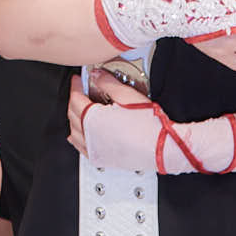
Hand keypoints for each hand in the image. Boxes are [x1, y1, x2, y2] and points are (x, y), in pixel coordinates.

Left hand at [68, 68, 218, 172]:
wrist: (164, 147)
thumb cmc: (149, 125)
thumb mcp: (127, 95)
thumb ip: (107, 82)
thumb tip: (96, 75)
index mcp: (93, 120)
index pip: (75, 99)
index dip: (76, 86)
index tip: (78, 80)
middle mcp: (90, 137)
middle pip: (72, 114)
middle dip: (74, 100)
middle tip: (81, 90)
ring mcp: (96, 150)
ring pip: (74, 132)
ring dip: (74, 118)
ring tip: (81, 109)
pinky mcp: (103, 159)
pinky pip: (81, 148)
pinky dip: (78, 138)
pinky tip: (80, 135)